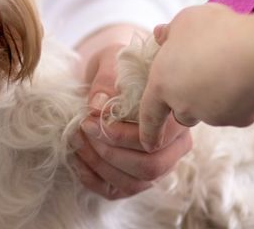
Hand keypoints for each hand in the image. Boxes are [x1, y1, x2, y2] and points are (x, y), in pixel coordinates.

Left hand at [73, 25, 192, 198]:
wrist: (111, 79)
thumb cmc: (118, 69)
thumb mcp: (113, 62)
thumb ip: (108, 79)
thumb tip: (98, 106)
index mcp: (178, 119)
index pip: (159, 138)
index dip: (123, 134)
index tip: (92, 118)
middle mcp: (174, 148)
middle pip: (150, 167)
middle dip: (110, 152)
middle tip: (84, 129)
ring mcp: (157, 168)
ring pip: (134, 183)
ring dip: (98, 164)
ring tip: (76, 139)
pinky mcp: (135, 180)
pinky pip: (115, 191)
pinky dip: (91, 178)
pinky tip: (75, 157)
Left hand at [136, 5, 253, 149]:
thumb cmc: (216, 31)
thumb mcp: (186, 20)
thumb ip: (171, 31)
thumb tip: (161, 35)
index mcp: (163, 83)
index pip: (149, 113)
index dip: (148, 130)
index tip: (147, 145)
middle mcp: (184, 106)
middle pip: (182, 112)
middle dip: (189, 102)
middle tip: (204, 77)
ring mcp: (212, 116)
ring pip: (210, 112)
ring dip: (215, 98)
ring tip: (231, 69)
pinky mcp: (239, 120)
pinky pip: (237, 111)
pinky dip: (240, 99)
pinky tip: (249, 77)